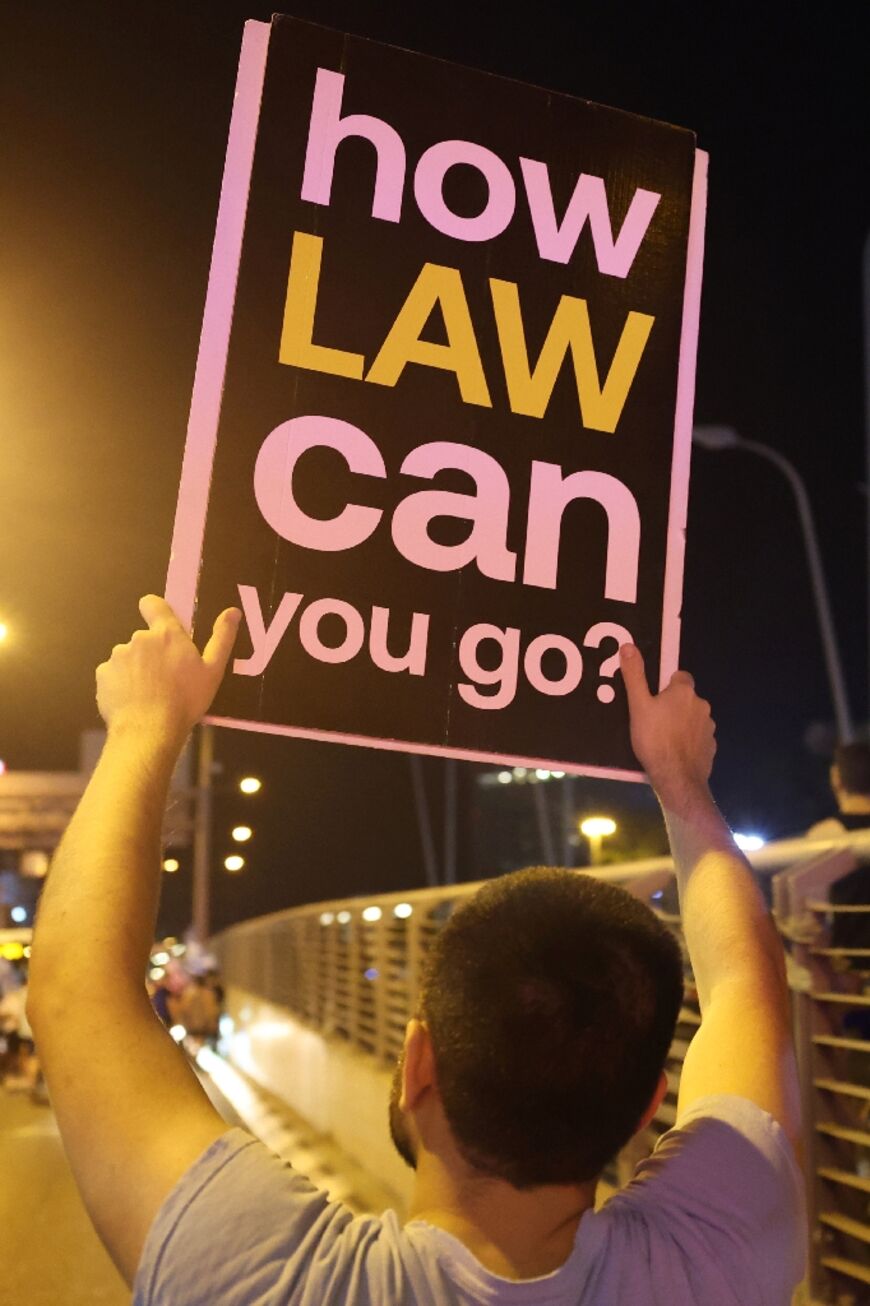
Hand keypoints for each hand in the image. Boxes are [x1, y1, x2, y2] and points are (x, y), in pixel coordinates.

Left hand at [96, 595, 240, 740]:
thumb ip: (222, 638)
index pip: (153, 604)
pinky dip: (121, 684)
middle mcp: (139, 639)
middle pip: (144, 639)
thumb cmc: (185, 701)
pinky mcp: (103, 675)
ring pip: (128, 657)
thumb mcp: (213, 671)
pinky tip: (132, 701)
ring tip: (148, 694)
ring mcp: (118, 656)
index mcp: (166, 634)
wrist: (149, 731)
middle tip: (165, 678)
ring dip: (136, 669)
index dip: (155, 610)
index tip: (160, 625)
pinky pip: (113, 674)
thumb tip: (233, 611)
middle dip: (152, 653)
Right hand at [619, 644, 715, 811]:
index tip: (654, 698)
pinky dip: (688, 742)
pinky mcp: (711, 747)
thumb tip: (628, 646)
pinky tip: (674, 753)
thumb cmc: (655, 739)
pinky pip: (698, 738)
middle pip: (686, 698)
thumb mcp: (638, 706)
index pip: (680, 676)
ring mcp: (709, 728)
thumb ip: (635, 676)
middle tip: (653, 720)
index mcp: (684, 692)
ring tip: (662, 739)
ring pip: (693, 718)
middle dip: (674, 706)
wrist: (677, 778)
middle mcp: (701, 705)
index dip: (667, 685)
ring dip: (682, 724)